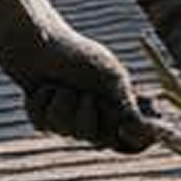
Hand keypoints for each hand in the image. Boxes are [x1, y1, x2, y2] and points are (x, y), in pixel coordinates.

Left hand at [0, 0, 156, 152]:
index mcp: (114, 109)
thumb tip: (141, 127)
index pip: (130, 139)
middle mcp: (92, 119)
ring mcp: (66, 122)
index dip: (133, 139)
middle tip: (83, 92)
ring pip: (66, 130)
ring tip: (60, 84)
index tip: (125, 130)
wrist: (39, 40)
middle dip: (87, 112)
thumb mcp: (109, 76)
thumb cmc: (78, 55)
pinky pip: (43, 123)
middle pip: (95, 140)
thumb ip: (126, 104)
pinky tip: (41, 86)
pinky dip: (41, 101)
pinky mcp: (42, 119)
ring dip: (61, 102)